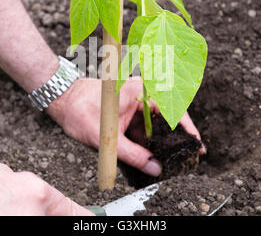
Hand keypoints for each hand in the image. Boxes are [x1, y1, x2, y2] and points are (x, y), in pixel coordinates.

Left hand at [48, 77, 204, 176]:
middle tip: (186, 156)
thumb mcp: (108, 138)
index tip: (197, 145)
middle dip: (175, 137)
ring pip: (155, 122)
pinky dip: (147, 138)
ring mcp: (135, 100)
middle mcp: (141, 92)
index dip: (187, 129)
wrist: (62, 99)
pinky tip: (150, 153)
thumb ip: (133, 155)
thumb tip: (155, 168)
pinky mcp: (128, 108)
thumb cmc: (81, 111)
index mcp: (140, 91)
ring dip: (160, 139)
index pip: (173, 109)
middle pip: (167, 116)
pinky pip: (144, 123)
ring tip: (169, 158)